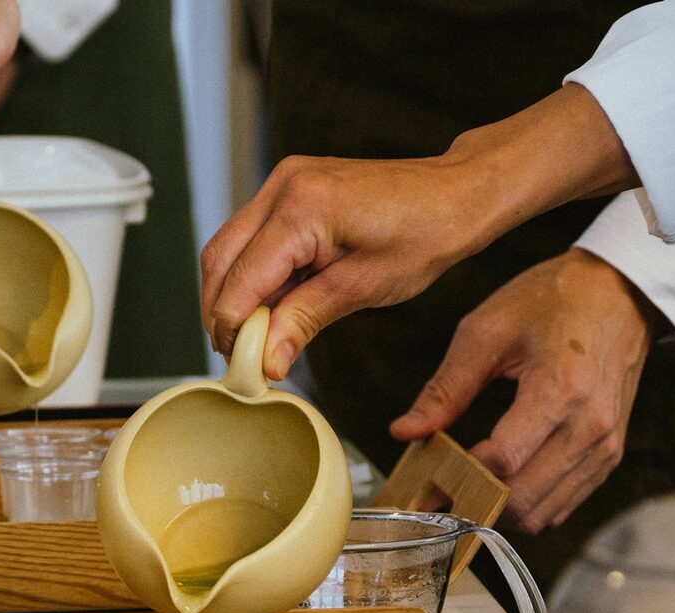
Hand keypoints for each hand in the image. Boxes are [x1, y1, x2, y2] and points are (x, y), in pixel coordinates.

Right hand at [200, 154, 487, 379]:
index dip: (233, 329)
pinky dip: (252, 275)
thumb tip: (265, 361)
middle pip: (219, 259)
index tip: (242, 368)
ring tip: (256, 336)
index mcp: (302, 207)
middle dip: (221, 313)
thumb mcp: (362, 288)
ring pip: (228, 248)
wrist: (455, 194)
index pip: (241, 279)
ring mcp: (283, 182)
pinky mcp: (289, 189)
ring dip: (232, 294)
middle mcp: (283, 186)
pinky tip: (272, 305)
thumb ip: (303, 321)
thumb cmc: (424, 234)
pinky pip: (251, 237)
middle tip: (240, 356)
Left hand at [390, 249, 661, 532]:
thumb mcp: (486, 332)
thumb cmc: (552, 301)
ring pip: (543, 515)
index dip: (456, 478)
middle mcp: (590, 427)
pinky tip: (500, 482)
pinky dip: (527, 505)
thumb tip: (403, 432)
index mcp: (560, 390)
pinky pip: (563, 505)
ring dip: (499, 512)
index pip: (502, 460)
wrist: (620, 292)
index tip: (423, 480)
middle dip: (473, 503)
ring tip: (464, 488)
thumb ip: (444, 389)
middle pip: (522, 500)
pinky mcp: (610, 456)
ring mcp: (606, 446)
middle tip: (438, 490)